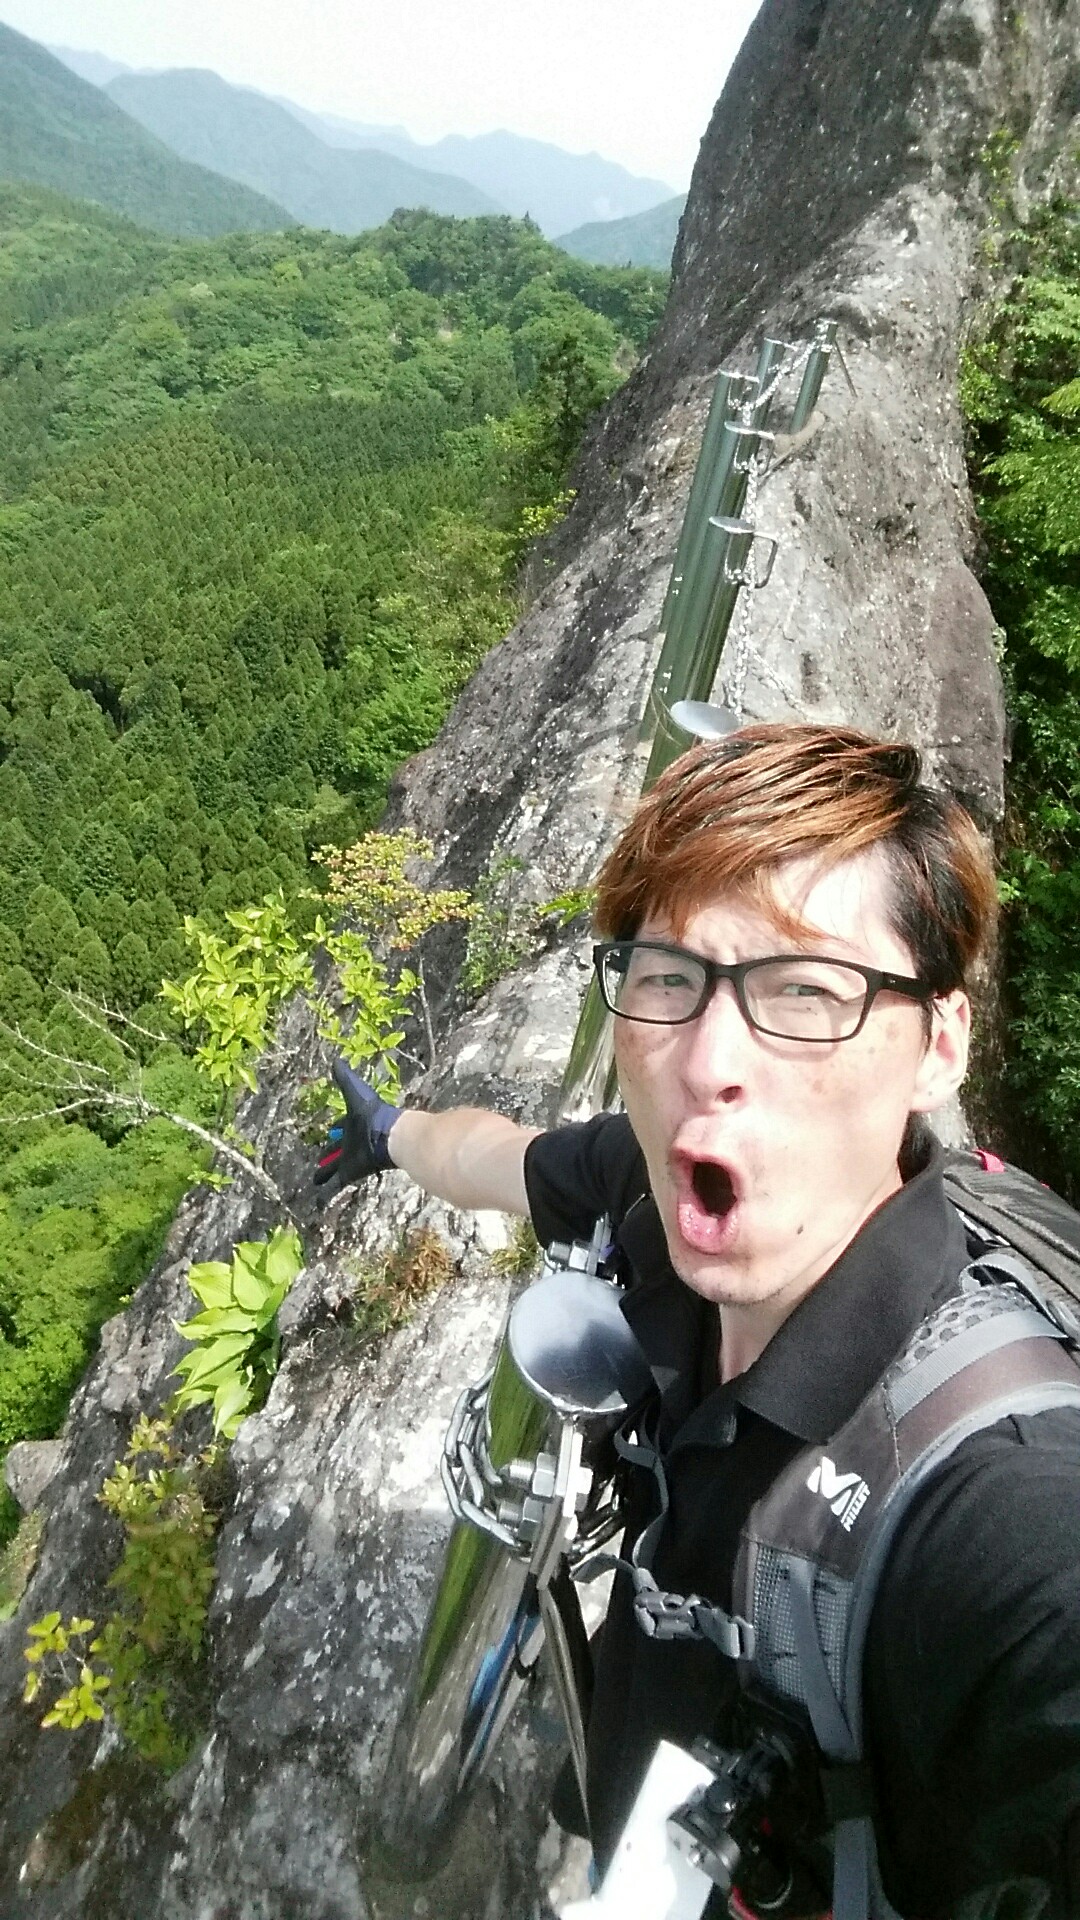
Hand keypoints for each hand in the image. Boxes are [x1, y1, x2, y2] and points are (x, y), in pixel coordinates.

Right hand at [314, 1059, 399, 1195]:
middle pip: (337, 1151)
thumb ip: (345, 1078)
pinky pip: (336, 1185)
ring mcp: (351, 1160)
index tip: (330, 1131)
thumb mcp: (356, 1092)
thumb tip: (335, 1060)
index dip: (335, 1129)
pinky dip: (327, 1193)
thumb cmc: (374, 1113)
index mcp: (353, 1125)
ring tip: (315, 1180)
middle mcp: (351, 1144)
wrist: (391, 1136)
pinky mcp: (351, 1173)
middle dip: (328, 1155)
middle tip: (319, 1161)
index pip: (341, 1128)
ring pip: (335, 1168)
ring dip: (325, 1173)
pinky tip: (317, 1200)